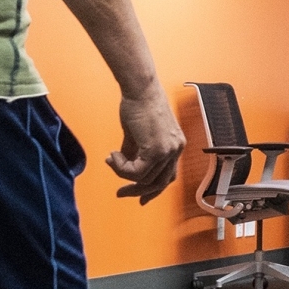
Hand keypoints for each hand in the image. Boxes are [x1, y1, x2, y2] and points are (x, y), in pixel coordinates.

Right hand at [106, 84, 185, 204]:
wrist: (139, 89)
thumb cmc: (138, 104)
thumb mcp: (137, 133)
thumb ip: (133, 151)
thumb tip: (122, 163)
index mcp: (175, 145)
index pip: (168, 176)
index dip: (154, 190)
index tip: (140, 198)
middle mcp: (176, 149)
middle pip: (159, 183)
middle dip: (138, 191)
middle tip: (121, 193)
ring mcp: (168, 150)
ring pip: (145, 179)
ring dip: (124, 174)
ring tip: (112, 160)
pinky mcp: (157, 150)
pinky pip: (137, 172)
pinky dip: (122, 168)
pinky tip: (114, 156)